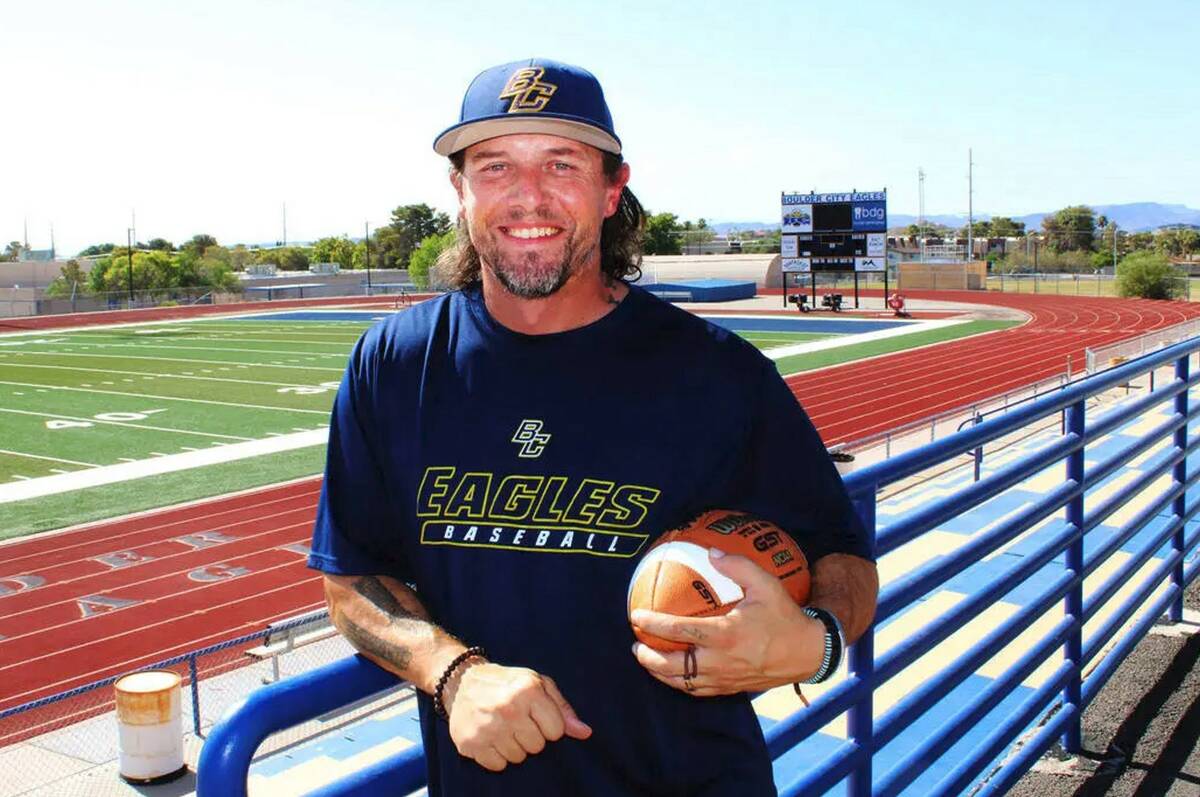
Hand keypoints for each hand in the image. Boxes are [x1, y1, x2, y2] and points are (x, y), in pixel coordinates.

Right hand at [444, 662, 591, 771]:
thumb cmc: (507, 683)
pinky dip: (495, 755)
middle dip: (530, 736)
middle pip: (537, 747)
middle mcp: (508, 708)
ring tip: (502, 727)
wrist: (463, 681)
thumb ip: (562, 709)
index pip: (556, 731)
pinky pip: (497, 765)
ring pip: (517, 758)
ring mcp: (488, 727)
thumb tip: (584, 733)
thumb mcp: (538, 684)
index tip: (535, 715)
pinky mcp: (470, 742)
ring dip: (513, 746)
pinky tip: (490, 737)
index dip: (548, 725)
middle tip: (516, 721)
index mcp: (528, 691)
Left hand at [630, 548, 823, 695]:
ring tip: (646, 660)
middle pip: (673, 666)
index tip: (636, 616)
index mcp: (726, 635)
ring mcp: (725, 679)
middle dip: (648, 657)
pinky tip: (673, 673)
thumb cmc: (785, 617)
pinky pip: (697, 691)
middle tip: (635, 644)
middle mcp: (721, 661)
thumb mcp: (766, 584)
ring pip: (682, 684)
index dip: (654, 624)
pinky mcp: (731, 689)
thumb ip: (737, 566)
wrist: (808, 652)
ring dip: (659, 673)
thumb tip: (711, 552)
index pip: (680, 631)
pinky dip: (679, 684)